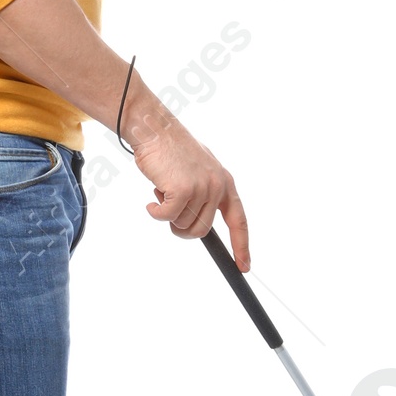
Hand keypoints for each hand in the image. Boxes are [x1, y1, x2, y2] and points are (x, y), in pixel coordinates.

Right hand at [132, 116, 250, 270]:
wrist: (155, 129)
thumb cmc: (171, 151)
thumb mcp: (197, 171)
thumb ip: (204, 194)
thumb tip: (198, 222)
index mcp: (225, 183)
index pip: (239, 221)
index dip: (242, 246)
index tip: (243, 265)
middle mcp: (217, 186)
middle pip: (202, 231)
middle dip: (182, 229)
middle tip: (169, 212)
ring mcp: (202, 188)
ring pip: (183, 225)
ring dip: (168, 216)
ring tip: (162, 194)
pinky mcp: (183, 190)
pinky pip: (167, 217)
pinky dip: (156, 212)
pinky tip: (152, 200)